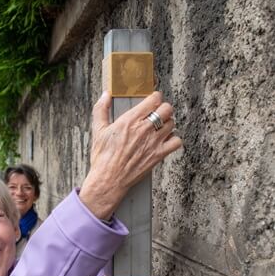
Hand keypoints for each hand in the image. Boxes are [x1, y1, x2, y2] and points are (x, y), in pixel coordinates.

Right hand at [80, 91, 181, 218]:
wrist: (108, 179)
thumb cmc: (103, 157)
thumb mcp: (98, 131)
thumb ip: (101, 110)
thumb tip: (105, 95)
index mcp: (130, 120)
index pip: (153, 99)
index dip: (154, 98)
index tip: (152, 101)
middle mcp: (144, 129)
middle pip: (167, 109)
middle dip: (163, 109)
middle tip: (157, 114)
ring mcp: (154, 142)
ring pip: (172, 123)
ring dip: (168, 123)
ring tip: (160, 128)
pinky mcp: (158, 155)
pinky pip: (176, 142)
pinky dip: (173, 140)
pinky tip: (165, 141)